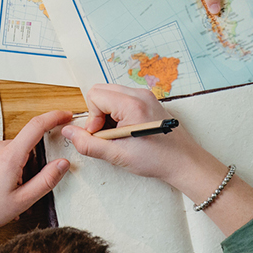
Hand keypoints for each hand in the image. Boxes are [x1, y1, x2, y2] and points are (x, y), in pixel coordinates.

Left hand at [0, 109, 73, 240]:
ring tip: (9, 195)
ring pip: (14, 154)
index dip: (55, 117)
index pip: (37, 126)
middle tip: (25, 190)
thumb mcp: (23, 200)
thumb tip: (63, 163)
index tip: (66, 114)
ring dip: (18, 171)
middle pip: (27, 147)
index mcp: (10, 156)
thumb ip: (46, 180)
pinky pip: (1, 157)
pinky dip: (6, 170)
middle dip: (32, 166)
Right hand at [62, 84, 252, 236]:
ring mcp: (146, 95)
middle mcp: (139, 93)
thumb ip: (88, 144)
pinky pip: (123, 98)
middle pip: (102, 90)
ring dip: (107, 113)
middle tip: (107, 134)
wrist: (185, 162)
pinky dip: (118, 112)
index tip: (100, 135)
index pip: (95, 95)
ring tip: (117, 135)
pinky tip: (126, 131)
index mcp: (132, 103)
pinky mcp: (149, 100)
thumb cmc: (156, 159)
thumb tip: (68, 132)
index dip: (91, 117)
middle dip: (97, 112)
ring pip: (111, 94)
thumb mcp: (117, 155)